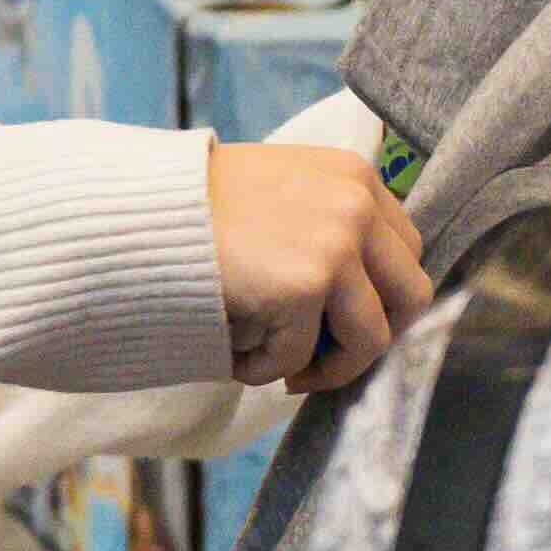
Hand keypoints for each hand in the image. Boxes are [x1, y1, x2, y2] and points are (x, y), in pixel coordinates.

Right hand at [205, 143, 425, 389]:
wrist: (139, 209)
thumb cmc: (197, 205)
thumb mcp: (282, 188)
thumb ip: (328, 221)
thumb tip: (361, 290)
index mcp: (355, 178)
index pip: (407, 251)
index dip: (382, 295)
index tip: (345, 320)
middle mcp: (356, 207)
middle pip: (411, 296)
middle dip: (372, 336)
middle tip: (329, 356)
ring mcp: (335, 247)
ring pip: (370, 340)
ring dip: (328, 368)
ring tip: (284, 372)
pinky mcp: (303, 288)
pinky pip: (300, 357)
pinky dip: (265, 369)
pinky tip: (235, 356)